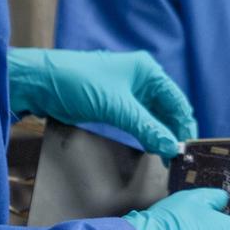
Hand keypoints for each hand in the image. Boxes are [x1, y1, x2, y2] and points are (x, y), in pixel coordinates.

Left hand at [7, 48, 195, 157]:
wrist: (41, 83)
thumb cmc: (79, 83)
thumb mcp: (117, 107)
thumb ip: (147, 127)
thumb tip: (171, 148)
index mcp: (148, 71)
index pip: (178, 101)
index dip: (184, 126)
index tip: (187, 150)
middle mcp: (142, 79)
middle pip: (168, 109)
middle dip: (173, 132)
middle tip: (177, 158)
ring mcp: (129, 91)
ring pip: (154, 116)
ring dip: (160, 134)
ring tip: (165, 157)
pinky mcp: (115, 103)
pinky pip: (139, 119)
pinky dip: (146, 133)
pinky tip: (149, 147)